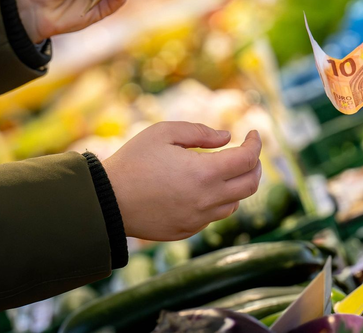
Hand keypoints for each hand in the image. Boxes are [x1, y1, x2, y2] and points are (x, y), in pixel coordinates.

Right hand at [103, 123, 261, 240]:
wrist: (106, 201)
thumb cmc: (133, 161)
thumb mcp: (164, 132)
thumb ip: (200, 132)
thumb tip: (227, 138)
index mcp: (204, 173)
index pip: (247, 159)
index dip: (256, 143)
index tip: (254, 133)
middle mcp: (206, 200)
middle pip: (250, 185)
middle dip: (255, 165)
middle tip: (247, 152)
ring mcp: (197, 219)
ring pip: (235, 204)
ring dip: (238, 185)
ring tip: (227, 169)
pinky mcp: (186, 230)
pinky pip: (213, 217)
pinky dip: (218, 201)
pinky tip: (205, 189)